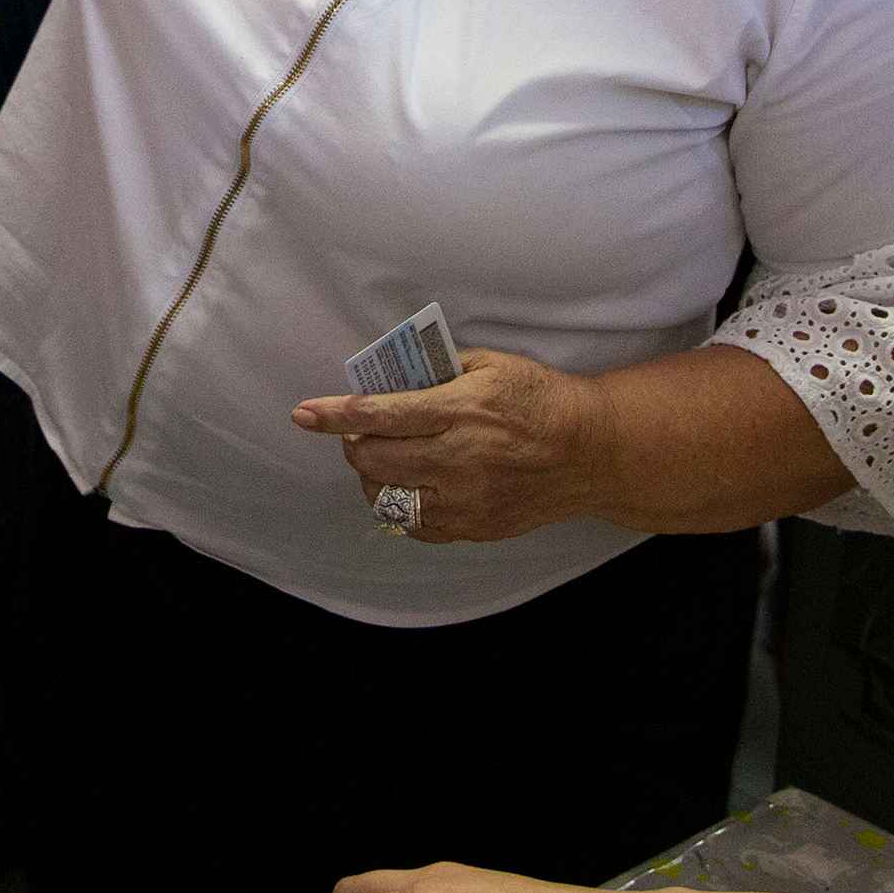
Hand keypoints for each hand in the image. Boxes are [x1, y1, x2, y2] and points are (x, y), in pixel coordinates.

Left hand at [289, 347, 598, 544]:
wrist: (589, 451)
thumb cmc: (538, 398)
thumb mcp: (491, 365)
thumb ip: (437, 371)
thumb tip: (390, 378)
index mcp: (460, 410)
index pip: (379, 414)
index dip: (334, 415)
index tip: (304, 414)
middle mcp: (458, 458)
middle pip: (374, 461)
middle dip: (355, 445)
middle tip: (360, 433)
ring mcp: (466, 500)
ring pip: (388, 499)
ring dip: (373, 478)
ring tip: (383, 461)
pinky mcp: (475, 527)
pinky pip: (416, 526)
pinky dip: (402, 505)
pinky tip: (411, 486)